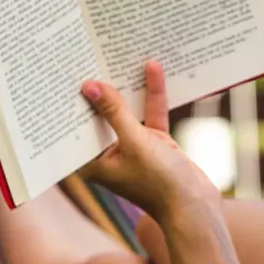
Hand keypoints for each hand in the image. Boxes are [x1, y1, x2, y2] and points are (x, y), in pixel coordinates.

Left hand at [81, 61, 218, 222]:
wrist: (196, 208)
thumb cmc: (160, 183)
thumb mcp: (136, 143)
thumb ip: (115, 113)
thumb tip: (91, 86)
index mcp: (94, 162)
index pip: (77, 126)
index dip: (73, 100)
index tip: (67, 71)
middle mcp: (110, 154)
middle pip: (103, 115)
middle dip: (103, 88)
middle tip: (91, 54)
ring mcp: (135, 149)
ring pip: (129, 112)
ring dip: (130, 88)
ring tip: (122, 56)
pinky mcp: (157, 145)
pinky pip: (151, 115)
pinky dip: (153, 96)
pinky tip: (153, 70)